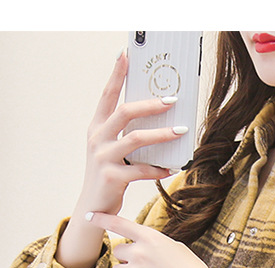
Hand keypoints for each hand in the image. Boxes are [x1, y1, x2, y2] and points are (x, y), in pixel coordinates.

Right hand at [56, 50, 189, 267]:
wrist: (93, 207)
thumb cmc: (108, 174)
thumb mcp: (112, 149)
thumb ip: (126, 133)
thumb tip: (156, 116)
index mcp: (97, 127)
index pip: (108, 95)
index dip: (117, 74)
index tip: (126, 53)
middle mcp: (97, 139)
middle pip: (125, 112)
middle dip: (150, 104)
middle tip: (172, 100)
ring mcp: (103, 158)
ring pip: (136, 139)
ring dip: (161, 135)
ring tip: (181, 131)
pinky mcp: (112, 177)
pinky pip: (141, 170)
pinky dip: (158, 169)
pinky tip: (172, 167)